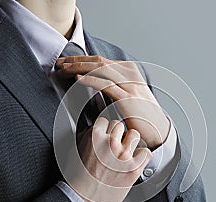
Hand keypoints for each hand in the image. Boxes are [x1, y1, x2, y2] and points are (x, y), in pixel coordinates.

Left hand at [56, 56, 170, 149]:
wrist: (157, 129)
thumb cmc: (140, 114)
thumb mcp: (128, 93)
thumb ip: (114, 83)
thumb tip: (94, 79)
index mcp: (129, 70)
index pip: (99, 60)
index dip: (79, 59)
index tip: (64, 63)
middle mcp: (130, 73)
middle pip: (97, 61)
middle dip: (75, 61)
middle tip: (58, 64)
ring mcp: (130, 84)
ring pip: (100, 69)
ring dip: (78, 68)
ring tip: (62, 69)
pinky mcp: (128, 97)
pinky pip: (105, 85)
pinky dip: (90, 80)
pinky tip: (77, 79)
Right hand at [66, 117, 150, 201]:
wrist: (82, 200)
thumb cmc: (78, 179)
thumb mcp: (76, 151)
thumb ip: (86, 137)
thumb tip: (94, 130)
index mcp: (93, 137)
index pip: (105, 121)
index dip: (105, 130)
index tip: (106, 137)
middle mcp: (109, 143)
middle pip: (120, 125)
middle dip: (117, 135)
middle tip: (115, 145)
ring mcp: (122, 155)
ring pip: (134, 134)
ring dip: (130, 142)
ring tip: (126, 151)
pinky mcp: (133, 168)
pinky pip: (146, 153)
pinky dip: (142, 156)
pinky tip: (135, 160)